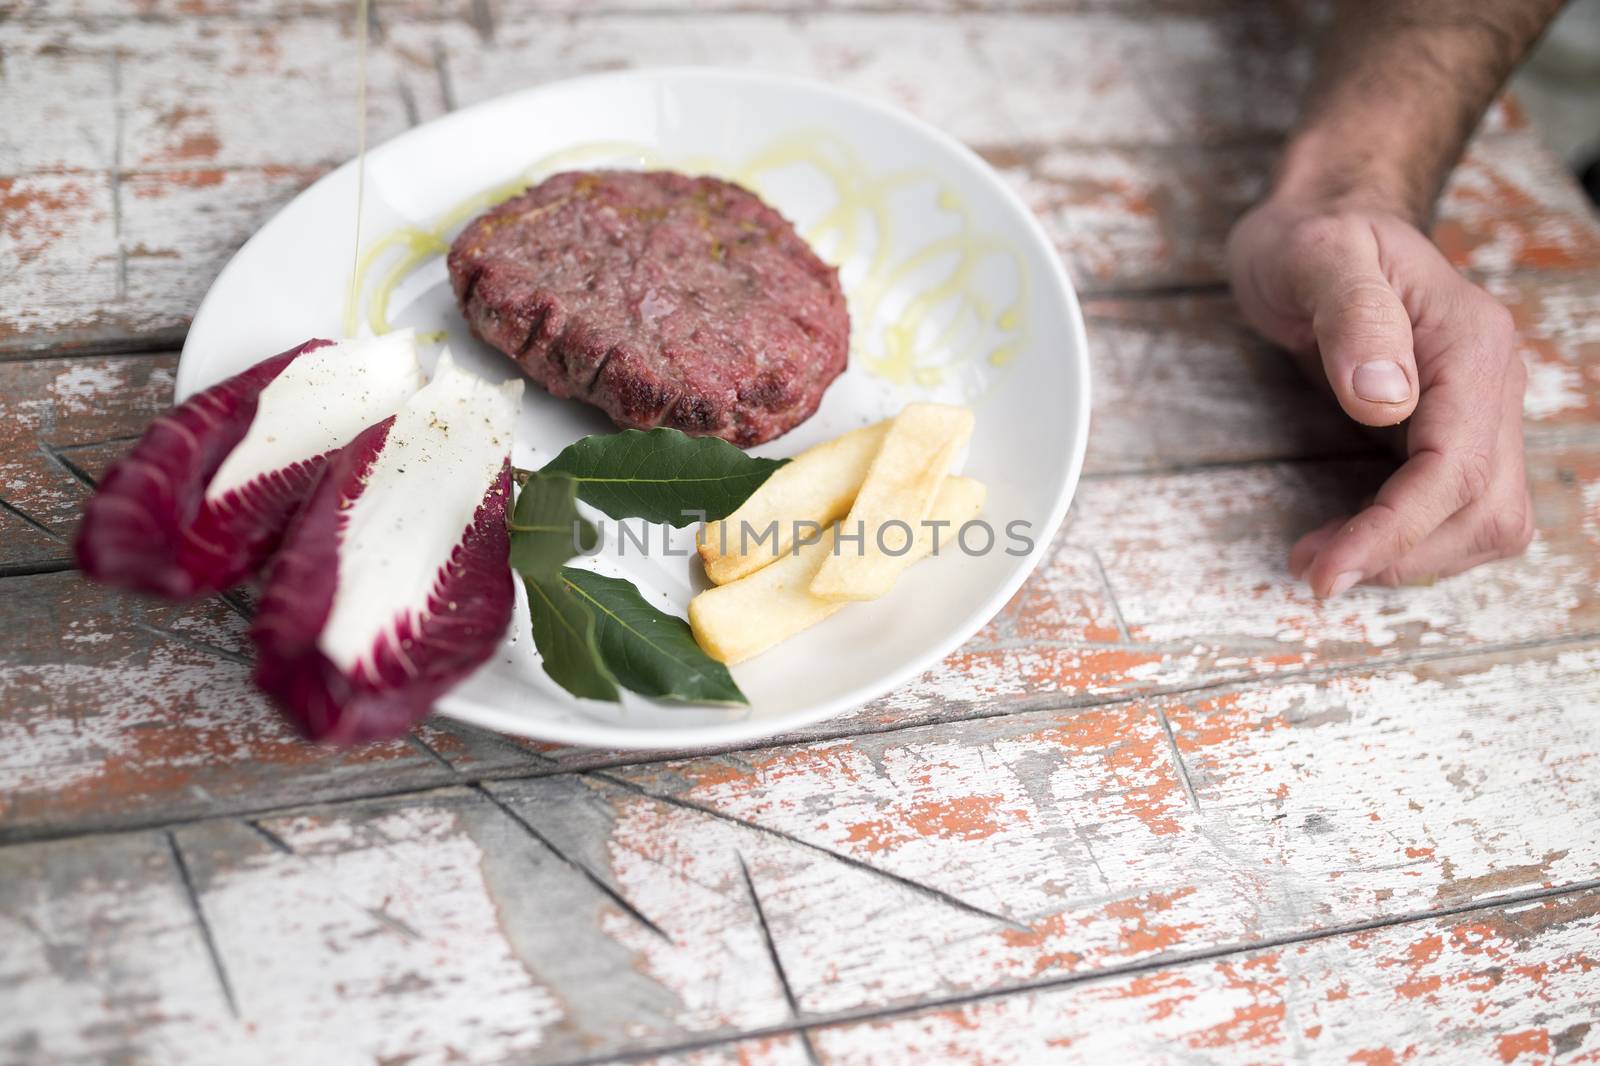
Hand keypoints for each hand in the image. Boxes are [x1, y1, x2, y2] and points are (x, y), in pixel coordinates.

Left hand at [1225, 200, 1532, 596]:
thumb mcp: (1315, 255)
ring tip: (1321, 559)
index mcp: (1469, 342)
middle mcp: (1491, 382)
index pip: (1456, 467)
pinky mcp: (1452, 432)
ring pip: (1484, 521)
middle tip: (1313, 570)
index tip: (1329, 571)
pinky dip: (1408, 542)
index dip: (1397, 531)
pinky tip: (1348, 540)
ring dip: (1409, 558)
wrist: (1323, 223)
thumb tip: (1384, 399)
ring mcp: (1479, 410)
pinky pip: (1456, 510)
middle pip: (1487, 510)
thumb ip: (1353, 316)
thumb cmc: (1311, 237)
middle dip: (1403, 555)